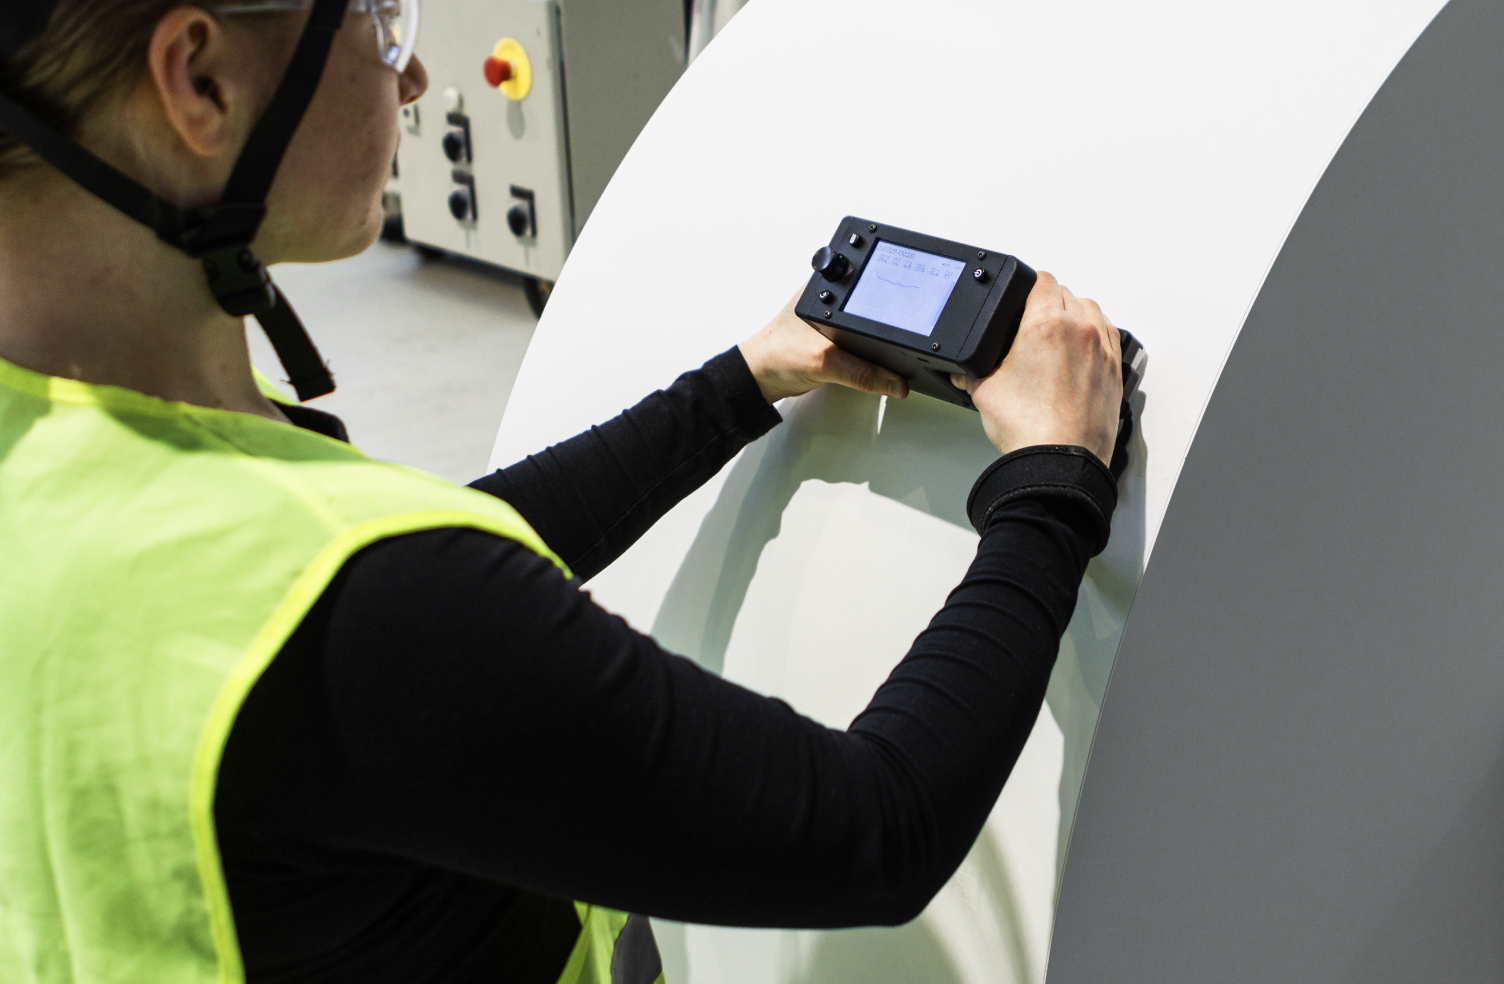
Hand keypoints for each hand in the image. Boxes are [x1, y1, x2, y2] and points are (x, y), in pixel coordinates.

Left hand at [739, 291, 909, 403]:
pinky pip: (860, 338)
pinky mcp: (832, 335)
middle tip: (910, 323)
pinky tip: (876, 356)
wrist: (758, 379)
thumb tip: (895, 382)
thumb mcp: (824, 363)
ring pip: (867, 320)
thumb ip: (862, 373)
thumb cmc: (775, 356)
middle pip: (873, 299)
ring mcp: (832, 316)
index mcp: (826, 288)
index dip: (894, 286)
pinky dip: (871, 348)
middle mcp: (830, 296)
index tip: (915, 302)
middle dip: (892, 314)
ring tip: (896, 341)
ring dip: (881, 333)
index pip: (868, 278)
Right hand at [952, 272, 1120, 464]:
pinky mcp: (1115, 369)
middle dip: (1048, 303)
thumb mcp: (983, 391)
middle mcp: (1080, 330)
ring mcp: (1102, 349)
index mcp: (1046, 325)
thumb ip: (970, 372)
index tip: (1020, 299)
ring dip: (1074, 314)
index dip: (1026, 286)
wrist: (1059, 462)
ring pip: (1091, 310)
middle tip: (1031, 324)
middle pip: (1067, 293)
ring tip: (1056, 336)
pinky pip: (1108, 334)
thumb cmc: (1030, 429)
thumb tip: (962, 370)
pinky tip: (1078, 352)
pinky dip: (1094, 334)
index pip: (1041, 281)